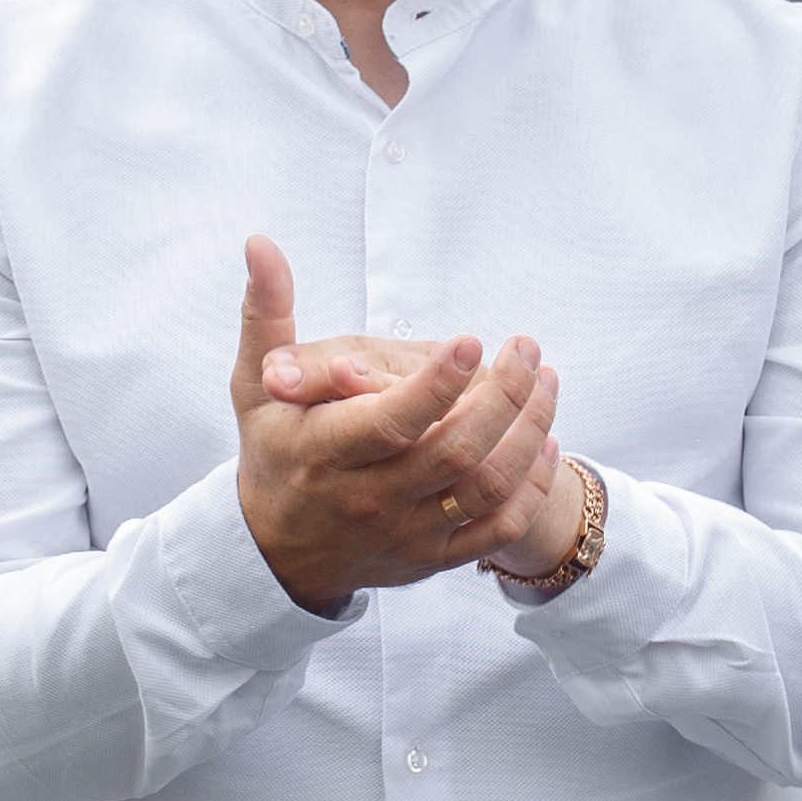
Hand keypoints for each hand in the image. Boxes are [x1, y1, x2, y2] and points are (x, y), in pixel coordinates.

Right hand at [231, 237, 569, 613]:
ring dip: (529, 432)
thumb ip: (266, 313)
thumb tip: (260, 243)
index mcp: (324, 452)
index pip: (391, 421)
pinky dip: (531, 485)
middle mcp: (367, 499)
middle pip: (454, 451)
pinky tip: (544, 441)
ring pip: (486, 488)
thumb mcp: (256, 384)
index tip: (473, 340)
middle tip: (525, 348)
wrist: (277, 549)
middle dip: (503, 395)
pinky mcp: (431, 557)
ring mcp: (405, 533)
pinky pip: (497, 529)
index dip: (437, 382)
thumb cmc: (274, 448)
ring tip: (546, 382)